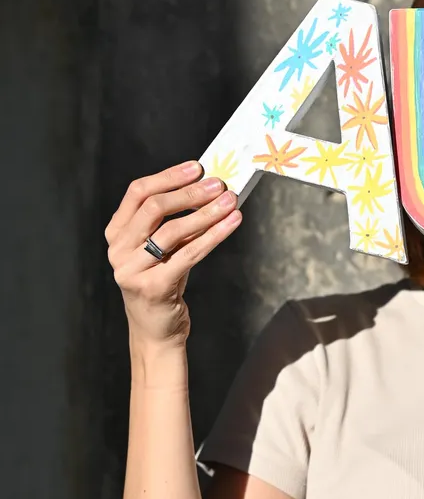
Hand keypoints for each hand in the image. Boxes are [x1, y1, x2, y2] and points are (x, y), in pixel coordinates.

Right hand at [105, 160, 241, 347]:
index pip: (138, 193)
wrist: (157, 330)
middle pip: (154, 208)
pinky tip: (232, 223)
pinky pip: (189, 254)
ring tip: (230, 202)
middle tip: (219, 185)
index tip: (197, 168)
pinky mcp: (153, 287)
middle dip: (190, 193)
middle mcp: (118, 250)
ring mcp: (131, 270)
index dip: (169, 177)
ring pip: (172, 230)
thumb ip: (175, 220)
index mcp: (116, 233)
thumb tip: (209, 188)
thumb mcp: (164, 248)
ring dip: (206, 213)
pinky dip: (214, 235)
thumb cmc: (163, 281)